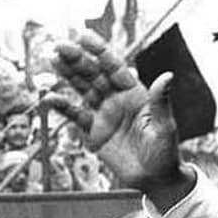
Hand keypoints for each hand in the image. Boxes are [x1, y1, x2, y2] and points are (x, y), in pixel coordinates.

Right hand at [47, 33, 188, 209]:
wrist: (155, 180)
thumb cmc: (165, 153)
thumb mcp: (165, 127)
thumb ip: (161, 102)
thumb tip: (167, 76)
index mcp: (135, 94)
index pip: (114, 67)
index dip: (99, 51)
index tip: (84, 37)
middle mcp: (117, 100)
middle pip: (94, 75)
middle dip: (78, 60)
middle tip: (60, 46)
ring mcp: (104, 115)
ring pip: (82, 90)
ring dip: (68, 75)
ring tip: (53, 59)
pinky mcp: (94, 133)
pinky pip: (76, 116)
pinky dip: (63, 107)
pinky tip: (50, 98)